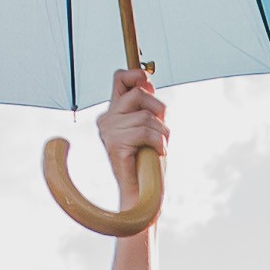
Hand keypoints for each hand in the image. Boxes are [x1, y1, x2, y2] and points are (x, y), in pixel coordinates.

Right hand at [94, 65, 166, 191]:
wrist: (143, 194)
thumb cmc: (150, 162)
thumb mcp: (152, 127)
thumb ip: (148, 105)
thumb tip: (147, 80)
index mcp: (114, 112)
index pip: (120, 78)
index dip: (136, 75)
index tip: (149, 83)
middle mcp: (107, 120)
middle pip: (138, 94)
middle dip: (159, 110)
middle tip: (162, 131)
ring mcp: (108, 132)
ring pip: (145, 116)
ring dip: (162, 133)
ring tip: (159, 148)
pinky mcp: (115, 145)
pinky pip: (145, 132)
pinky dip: (159, 143)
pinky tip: (158, 153)